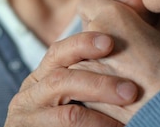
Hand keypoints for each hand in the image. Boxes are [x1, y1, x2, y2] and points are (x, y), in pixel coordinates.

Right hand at [4, 31, 138, 126]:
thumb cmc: (67, 117)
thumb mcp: (68, 92)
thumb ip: (85, 76)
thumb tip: (123, 64)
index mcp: (41, 76)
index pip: (59, 52)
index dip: (83, 44)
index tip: (110, 42)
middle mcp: (30, 94)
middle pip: (61, 80)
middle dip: (99, 83)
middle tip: (131, 91)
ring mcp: (28, 117)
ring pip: (68, 115)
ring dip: (101, 118)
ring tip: (126, 120)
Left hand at [70, 0, 159, 123]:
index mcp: (111, 14)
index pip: (89, 4)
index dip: (99, 13)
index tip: (112, 26)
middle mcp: (91, 33)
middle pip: (84, 30)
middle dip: (96, 40)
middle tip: (119, 52)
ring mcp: (81, 60)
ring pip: (79, 55)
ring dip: (92, 60)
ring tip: (116, 73)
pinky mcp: (78, 86)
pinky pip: (78, 78)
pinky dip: (90, 82)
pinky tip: (109, 90)